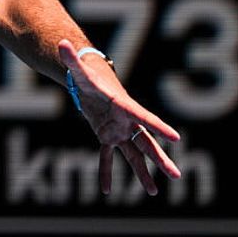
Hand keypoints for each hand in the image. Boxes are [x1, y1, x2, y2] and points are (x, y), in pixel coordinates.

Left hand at [58, 39, 181, 194]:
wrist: (91, 85)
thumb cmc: (88, 77)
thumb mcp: (78, 71)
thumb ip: (71, 59)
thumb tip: (61, 43)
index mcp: (123, 106)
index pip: (144, 117)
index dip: (159, 127)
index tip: (176, 138)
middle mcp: (126, 122)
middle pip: (145, 143)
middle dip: (160, 159)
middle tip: (176, 175)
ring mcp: (118, 131)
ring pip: (133, 155)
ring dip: (142, 173)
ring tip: (154, 192)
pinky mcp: (107, 137)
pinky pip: (108, 157)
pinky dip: (106, 172)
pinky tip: (106, 190)